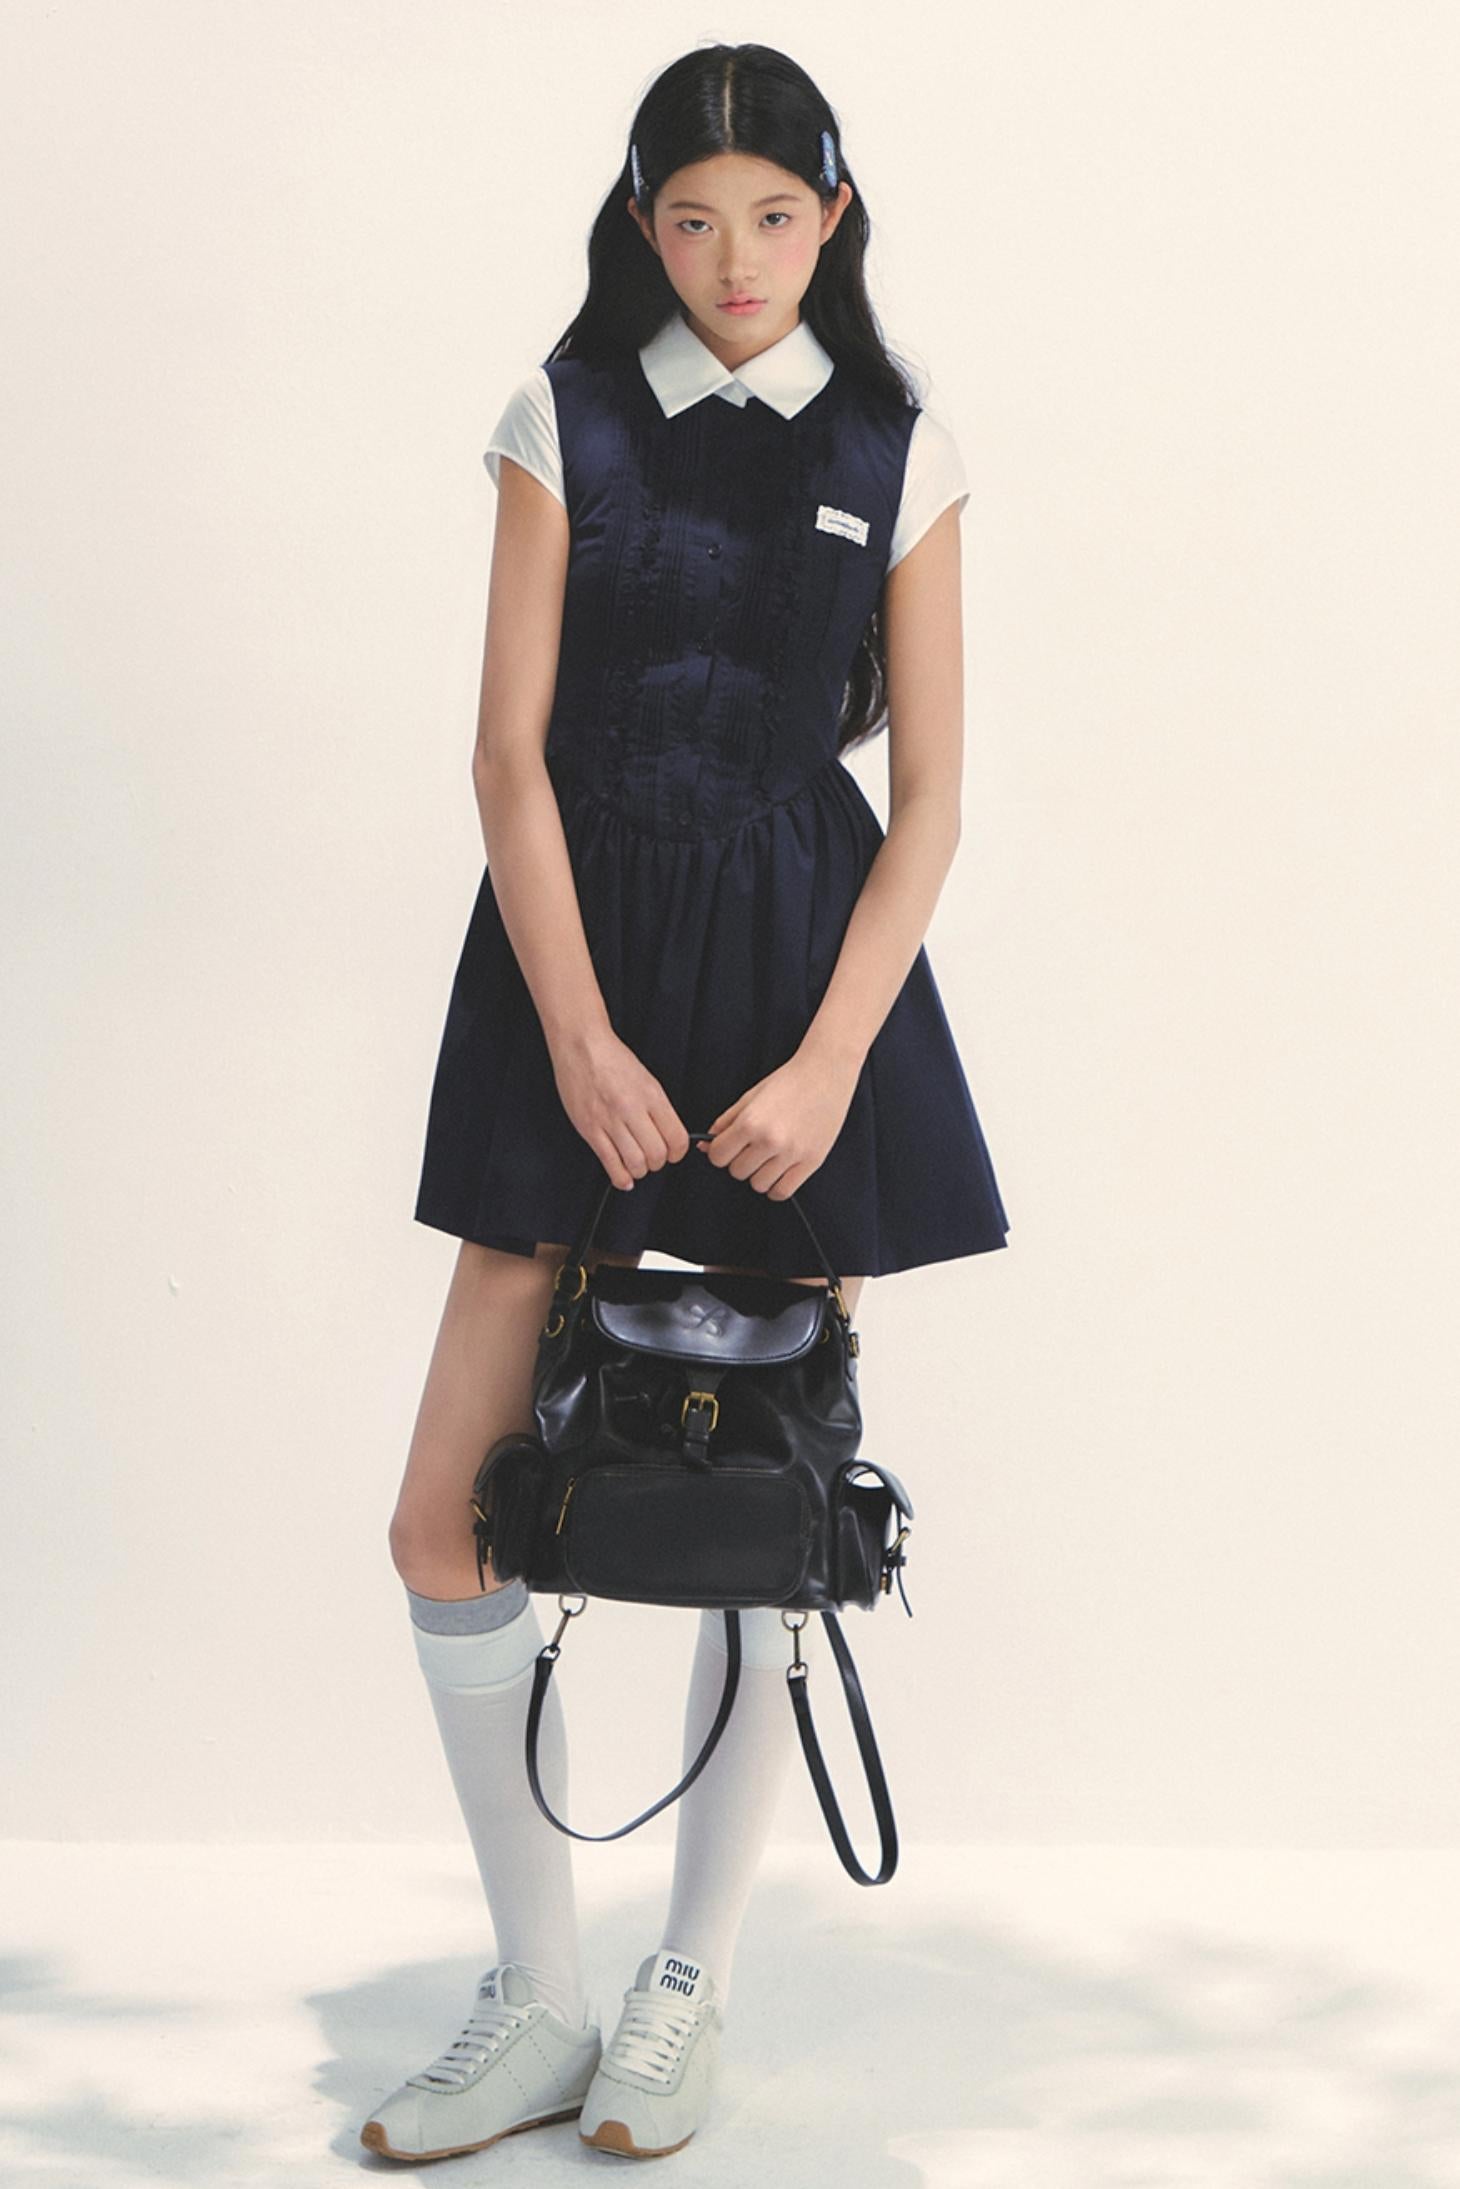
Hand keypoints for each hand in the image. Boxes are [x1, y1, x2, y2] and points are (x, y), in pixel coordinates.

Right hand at [550, 1022, 691, 1189]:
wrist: (581, 1045)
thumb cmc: (612, 1059)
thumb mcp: (646, 1079)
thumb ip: (658, 1108)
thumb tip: (667, 1136)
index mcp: (652, 1095)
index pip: (677, 1138)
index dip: (678, 1153)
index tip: (673, 1153)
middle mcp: (632, 1109)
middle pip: (657, 1154)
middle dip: (658, 1163)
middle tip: (653, 1160)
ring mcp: (609, 1120)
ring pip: (635, 1162)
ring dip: (639, 1170)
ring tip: (637, 1165)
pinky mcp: (589, 1128)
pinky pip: (609, 1162)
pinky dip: (619, 1177)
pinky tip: (623, 1177)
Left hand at [694, 1047, 860, 1200]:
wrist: (826, 1073)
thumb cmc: (789, 1081)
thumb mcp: (750, 1096)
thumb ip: (726, 1121)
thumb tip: (705, 1145)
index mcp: (750, 1122)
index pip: (718, 1156)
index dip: (719, 1152)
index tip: (727, 1147)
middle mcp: (770, 1140)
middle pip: (737, 1172)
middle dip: (739, 1161)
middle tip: (751, 1148)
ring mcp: (792, 1154)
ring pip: (758, 1185)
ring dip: (758, 1174)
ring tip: (767, 1158)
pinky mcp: (811, 1162)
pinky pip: (783, 1191)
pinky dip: (776, 1186)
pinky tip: (778, 1172)